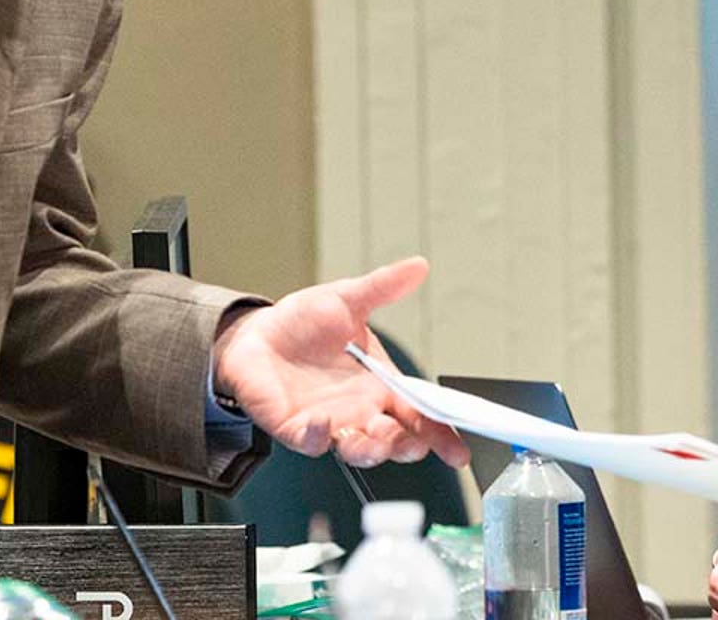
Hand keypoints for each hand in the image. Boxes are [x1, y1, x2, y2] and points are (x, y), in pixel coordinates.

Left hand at [211, 256, 468, 468]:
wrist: (258, 332)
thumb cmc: (306, 322)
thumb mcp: (348, 299)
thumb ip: (383, 287)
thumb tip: (418, 265)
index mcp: (381, 385)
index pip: (420, 415)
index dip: (441, 435)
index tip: (459, 452)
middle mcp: (360, 410)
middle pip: (394, 440)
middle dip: (407, 447)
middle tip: (417, 444)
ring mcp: (329, 422)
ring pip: (357, 449)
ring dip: (370, 450)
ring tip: (377, 439)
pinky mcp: (293, 426)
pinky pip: (308, 440)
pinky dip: (317, 437)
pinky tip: (322, 423)